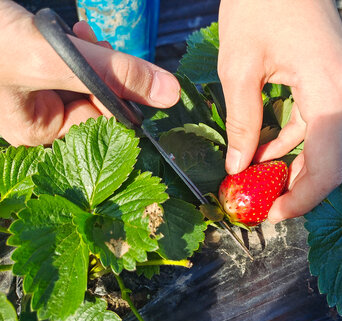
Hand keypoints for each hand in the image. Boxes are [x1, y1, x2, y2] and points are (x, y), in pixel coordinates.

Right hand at [0, 1, 179, 145]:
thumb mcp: (54, 58)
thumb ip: (114, 75)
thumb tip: (170, 93)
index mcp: (38, 131)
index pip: (99, 125)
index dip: (120, 100)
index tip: (132, 75)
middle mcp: (37, 116)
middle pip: (94, 99)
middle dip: (104, 70)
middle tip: (96, 44)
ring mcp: (34, 90)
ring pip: (83, 77)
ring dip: (90, 53)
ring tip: (79, 32)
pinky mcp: (33, 66)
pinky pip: (67, 61)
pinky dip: (75, 45)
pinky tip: (72, 30)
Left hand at [218, 0, 341, 221]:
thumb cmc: (259, 3)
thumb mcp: (238, 67)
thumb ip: (241, 122)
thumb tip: (237, 166)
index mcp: (330, 93)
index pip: (327, 168)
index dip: (301, 201)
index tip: (272, 215)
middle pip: (328, 162)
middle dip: (293, 187)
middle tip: (258, 202)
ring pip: (321, 144)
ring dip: (288, 165)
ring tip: (251, 178)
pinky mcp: (335, 80)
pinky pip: (316, 123)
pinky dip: (291, 140)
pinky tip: (262, 149)